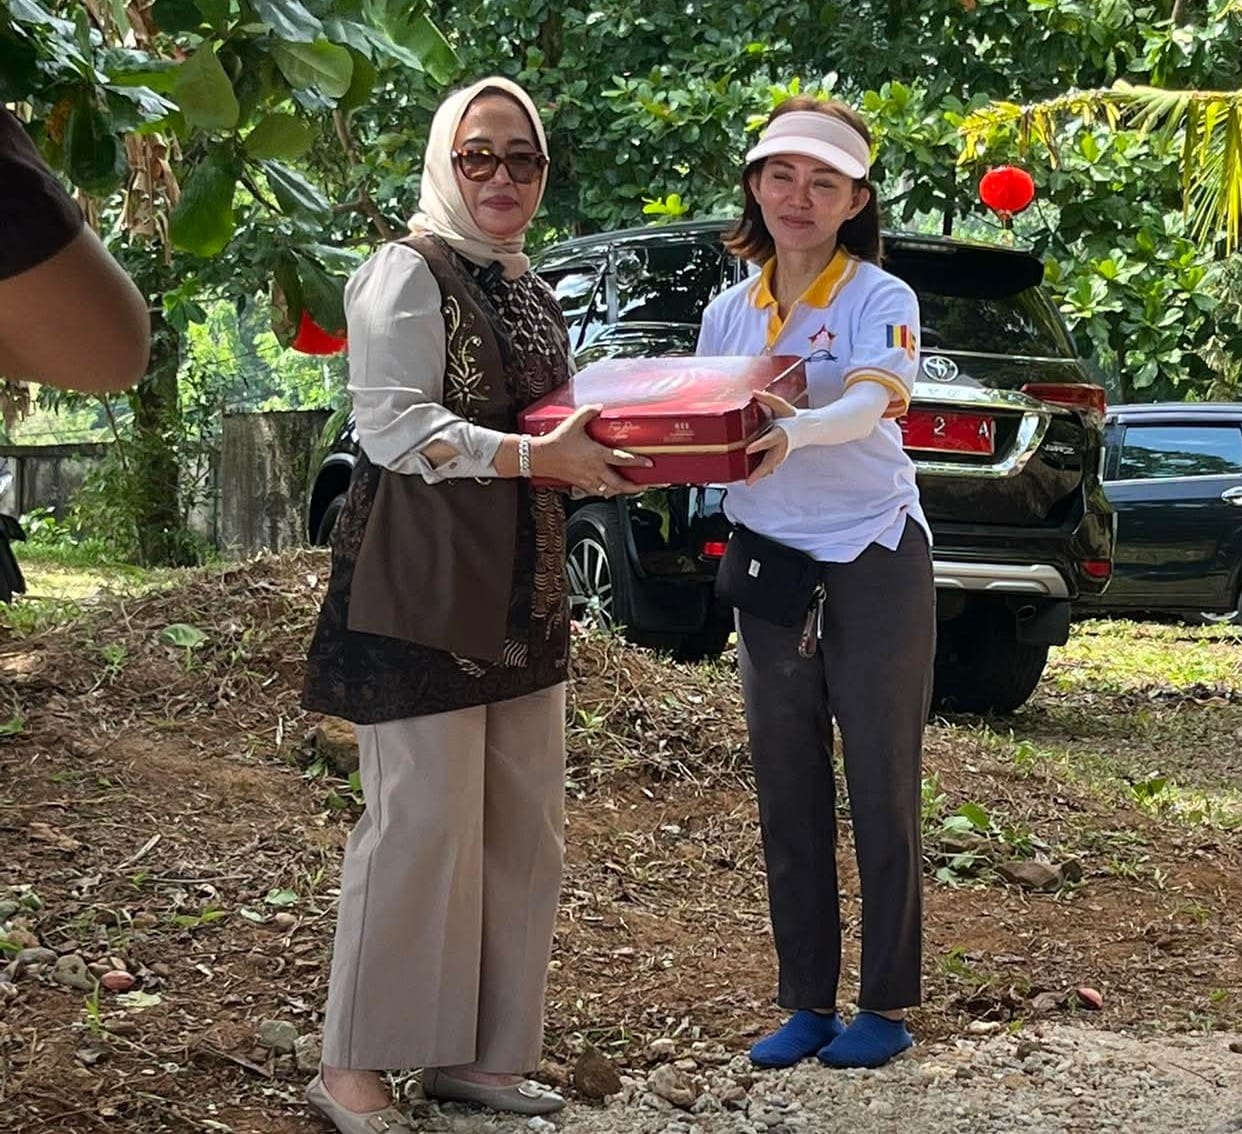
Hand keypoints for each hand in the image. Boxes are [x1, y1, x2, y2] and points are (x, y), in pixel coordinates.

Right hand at [532, 405, 651, 495]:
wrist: (541, 457)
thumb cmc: (557, 441)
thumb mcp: (574, 422)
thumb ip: (589, 412)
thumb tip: (600, 406)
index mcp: (597, 454)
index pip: (622, 459)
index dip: (638, 461)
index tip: (650, 464)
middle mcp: (595, 469)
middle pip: (620, 483)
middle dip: (635, 486)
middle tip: (646, 485)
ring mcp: (588, 479)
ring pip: (610, 490)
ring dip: (623, 491)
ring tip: (633, 490)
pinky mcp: (581, 484)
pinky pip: (598, 492)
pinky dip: (607, 492)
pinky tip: (611, 491)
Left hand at [744, 390, 796, 484]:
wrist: (808, 428)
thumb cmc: (792, 416)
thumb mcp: (782, 406)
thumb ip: (768, 399)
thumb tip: (754, 391)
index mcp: (781, 433)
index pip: (769, 440)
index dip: (759, 445)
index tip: (747, 450)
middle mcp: (782, 446)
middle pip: (771, 460)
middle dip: (760, 470)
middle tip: (749, 479)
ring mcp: (781, 453)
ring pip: (771, 466)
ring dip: (760, 475)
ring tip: (749, 483)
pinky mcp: (779, 457)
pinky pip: (770, 466)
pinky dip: (762, 473)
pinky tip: (752, 479)